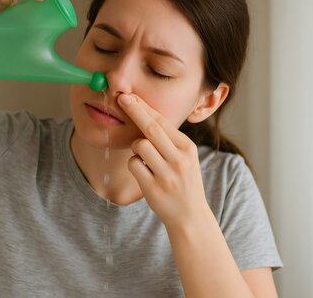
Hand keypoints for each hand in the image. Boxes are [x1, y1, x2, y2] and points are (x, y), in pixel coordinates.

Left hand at [117, 93, 208, 228]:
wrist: (190, 216)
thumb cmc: (183, 181)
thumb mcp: (185, 157)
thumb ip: (169, 139)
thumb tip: (145, 112)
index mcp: (187, 148)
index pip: (163, 121)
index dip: (144, 107)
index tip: (130, 96)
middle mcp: (179, 159)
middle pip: (150, 128)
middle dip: (134, 111)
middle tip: (121, 98)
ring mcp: (166, 174)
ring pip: (139, 146)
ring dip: (136, 147)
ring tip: (146, 158)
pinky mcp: (153, 188)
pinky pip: (133, 165)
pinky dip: (134, 165)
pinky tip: (145, 173)